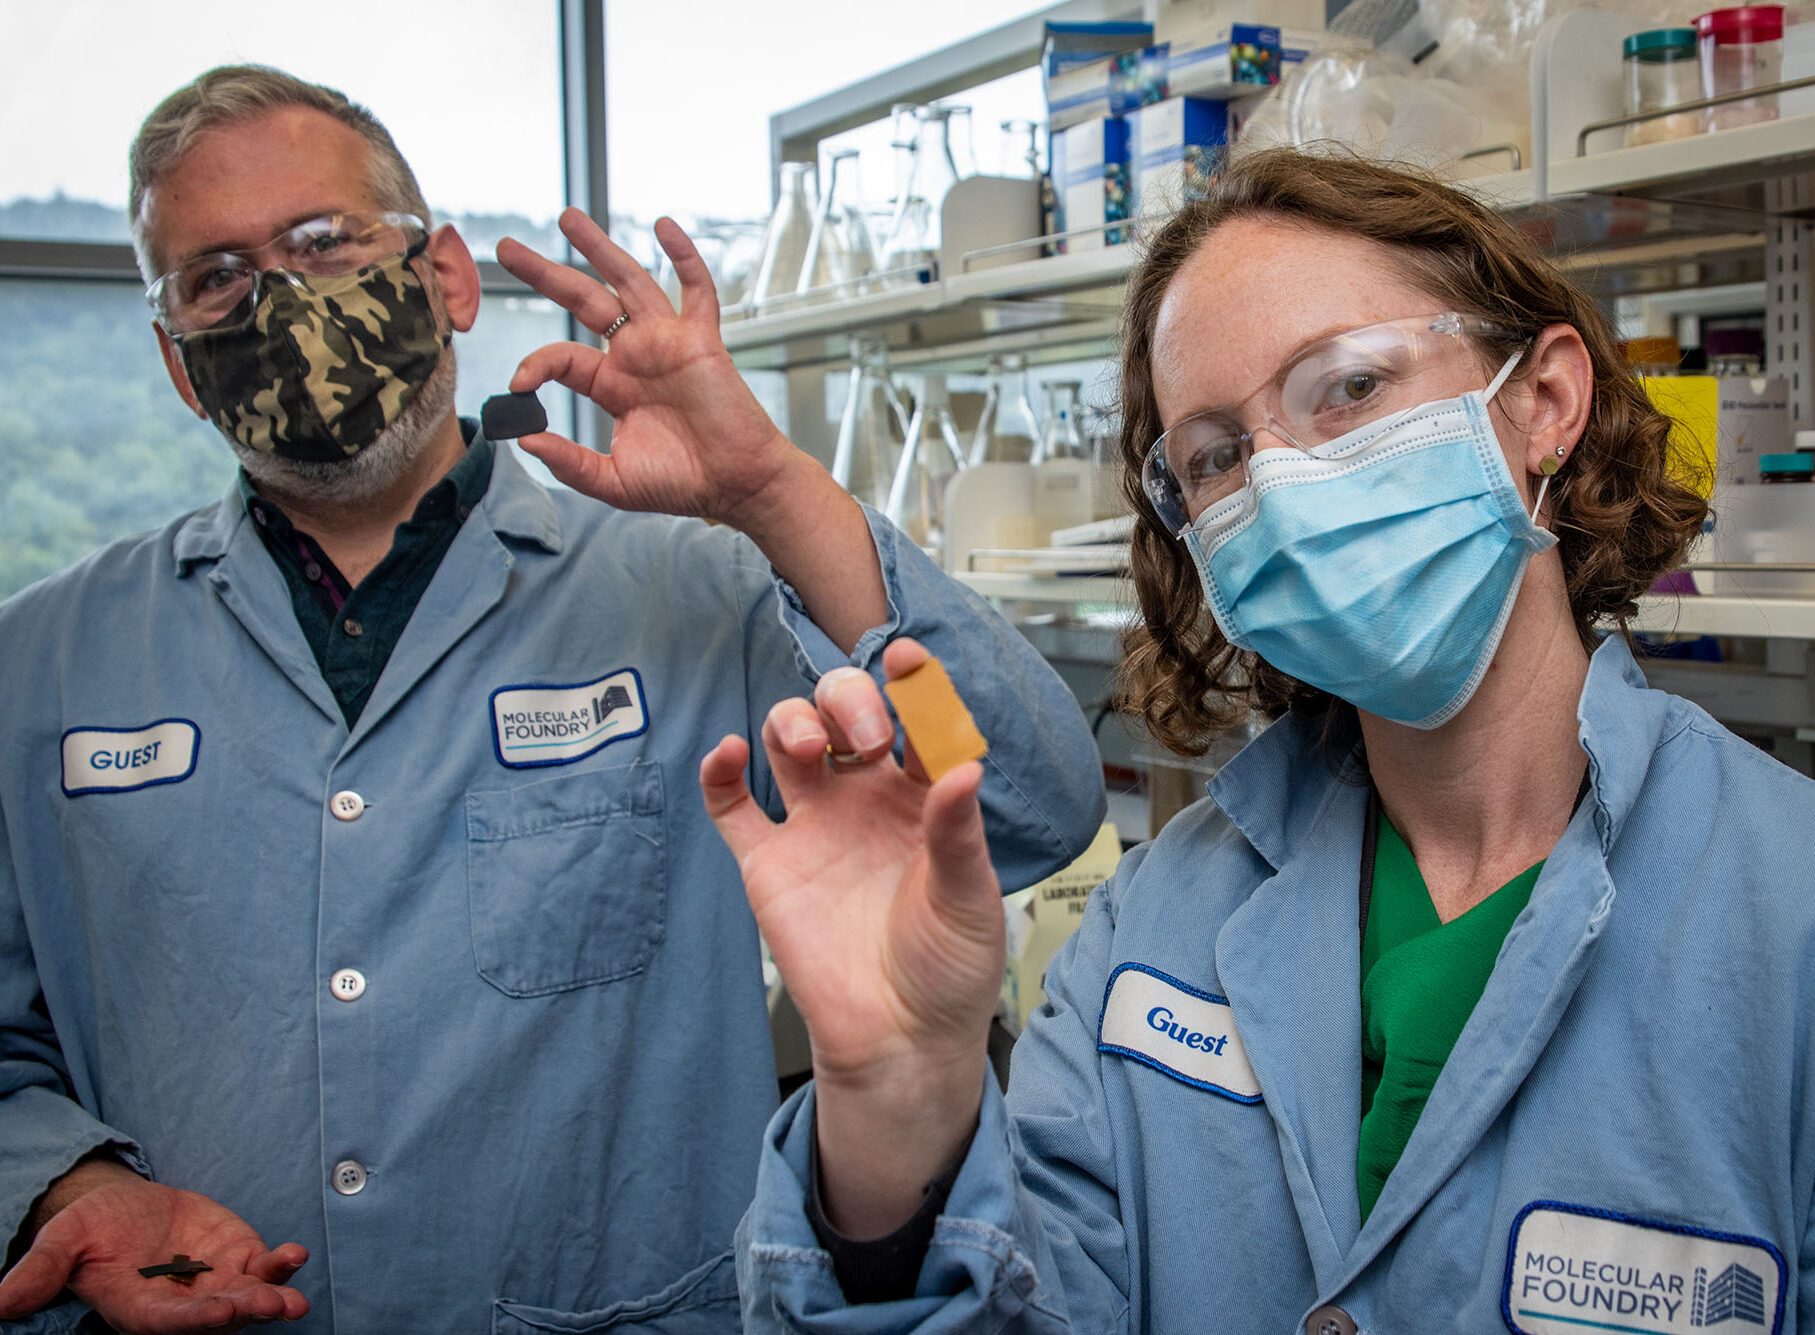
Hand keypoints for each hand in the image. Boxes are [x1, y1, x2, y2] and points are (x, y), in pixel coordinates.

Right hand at [0, 1164, 307, 1331]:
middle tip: (274, 1306)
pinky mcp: (237, 1258)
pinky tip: (295, 1255)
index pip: (166, 1322)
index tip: (220, 1312)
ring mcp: (213, 1283)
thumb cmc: (92, 1229)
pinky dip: (280, 1264)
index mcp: (136, 1308)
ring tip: (293, 1298)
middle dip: (244, 1313)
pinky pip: (262, 1267)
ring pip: (246, 1298)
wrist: (127, 1208)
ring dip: (271, 1297)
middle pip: (215, 1317)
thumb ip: (40, 1271)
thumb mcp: (64, 1241)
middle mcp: (180, 1304)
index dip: (192, 1321)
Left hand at [496, 210, 805, 528]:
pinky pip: (696, 289)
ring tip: (567, 218)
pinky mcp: (701, 340)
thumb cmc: (683, 484)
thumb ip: (569, 463)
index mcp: (612, 385)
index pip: (562, 357)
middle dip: (546, 273)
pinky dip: (684, 256)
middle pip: (584, 301)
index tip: (517, 385)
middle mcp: (636, 356)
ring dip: (599, 248)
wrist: (736, 485)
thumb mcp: (613, 481)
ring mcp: (667, 342)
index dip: (534, 365)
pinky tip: (664, 226)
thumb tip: (525, 440)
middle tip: (508, 248)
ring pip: (629, 281)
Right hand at [701, 639, 1002, 1233]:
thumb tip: (966, 766)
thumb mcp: (969, 898)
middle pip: (843, 715)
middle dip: (848, 703)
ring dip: (791, 721)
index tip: (905, 659)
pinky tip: (726, 755)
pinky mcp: (769, 863)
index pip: (915, 721)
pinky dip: (720, 773)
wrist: (899, 1038)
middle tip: (865, 737)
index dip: (909, 683)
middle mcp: (867, 799)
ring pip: (787, 740)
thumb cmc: (948, 969)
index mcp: (925, 797)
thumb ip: (958, 832)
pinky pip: (732, 805)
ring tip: (804, 746)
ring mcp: (815, 826)